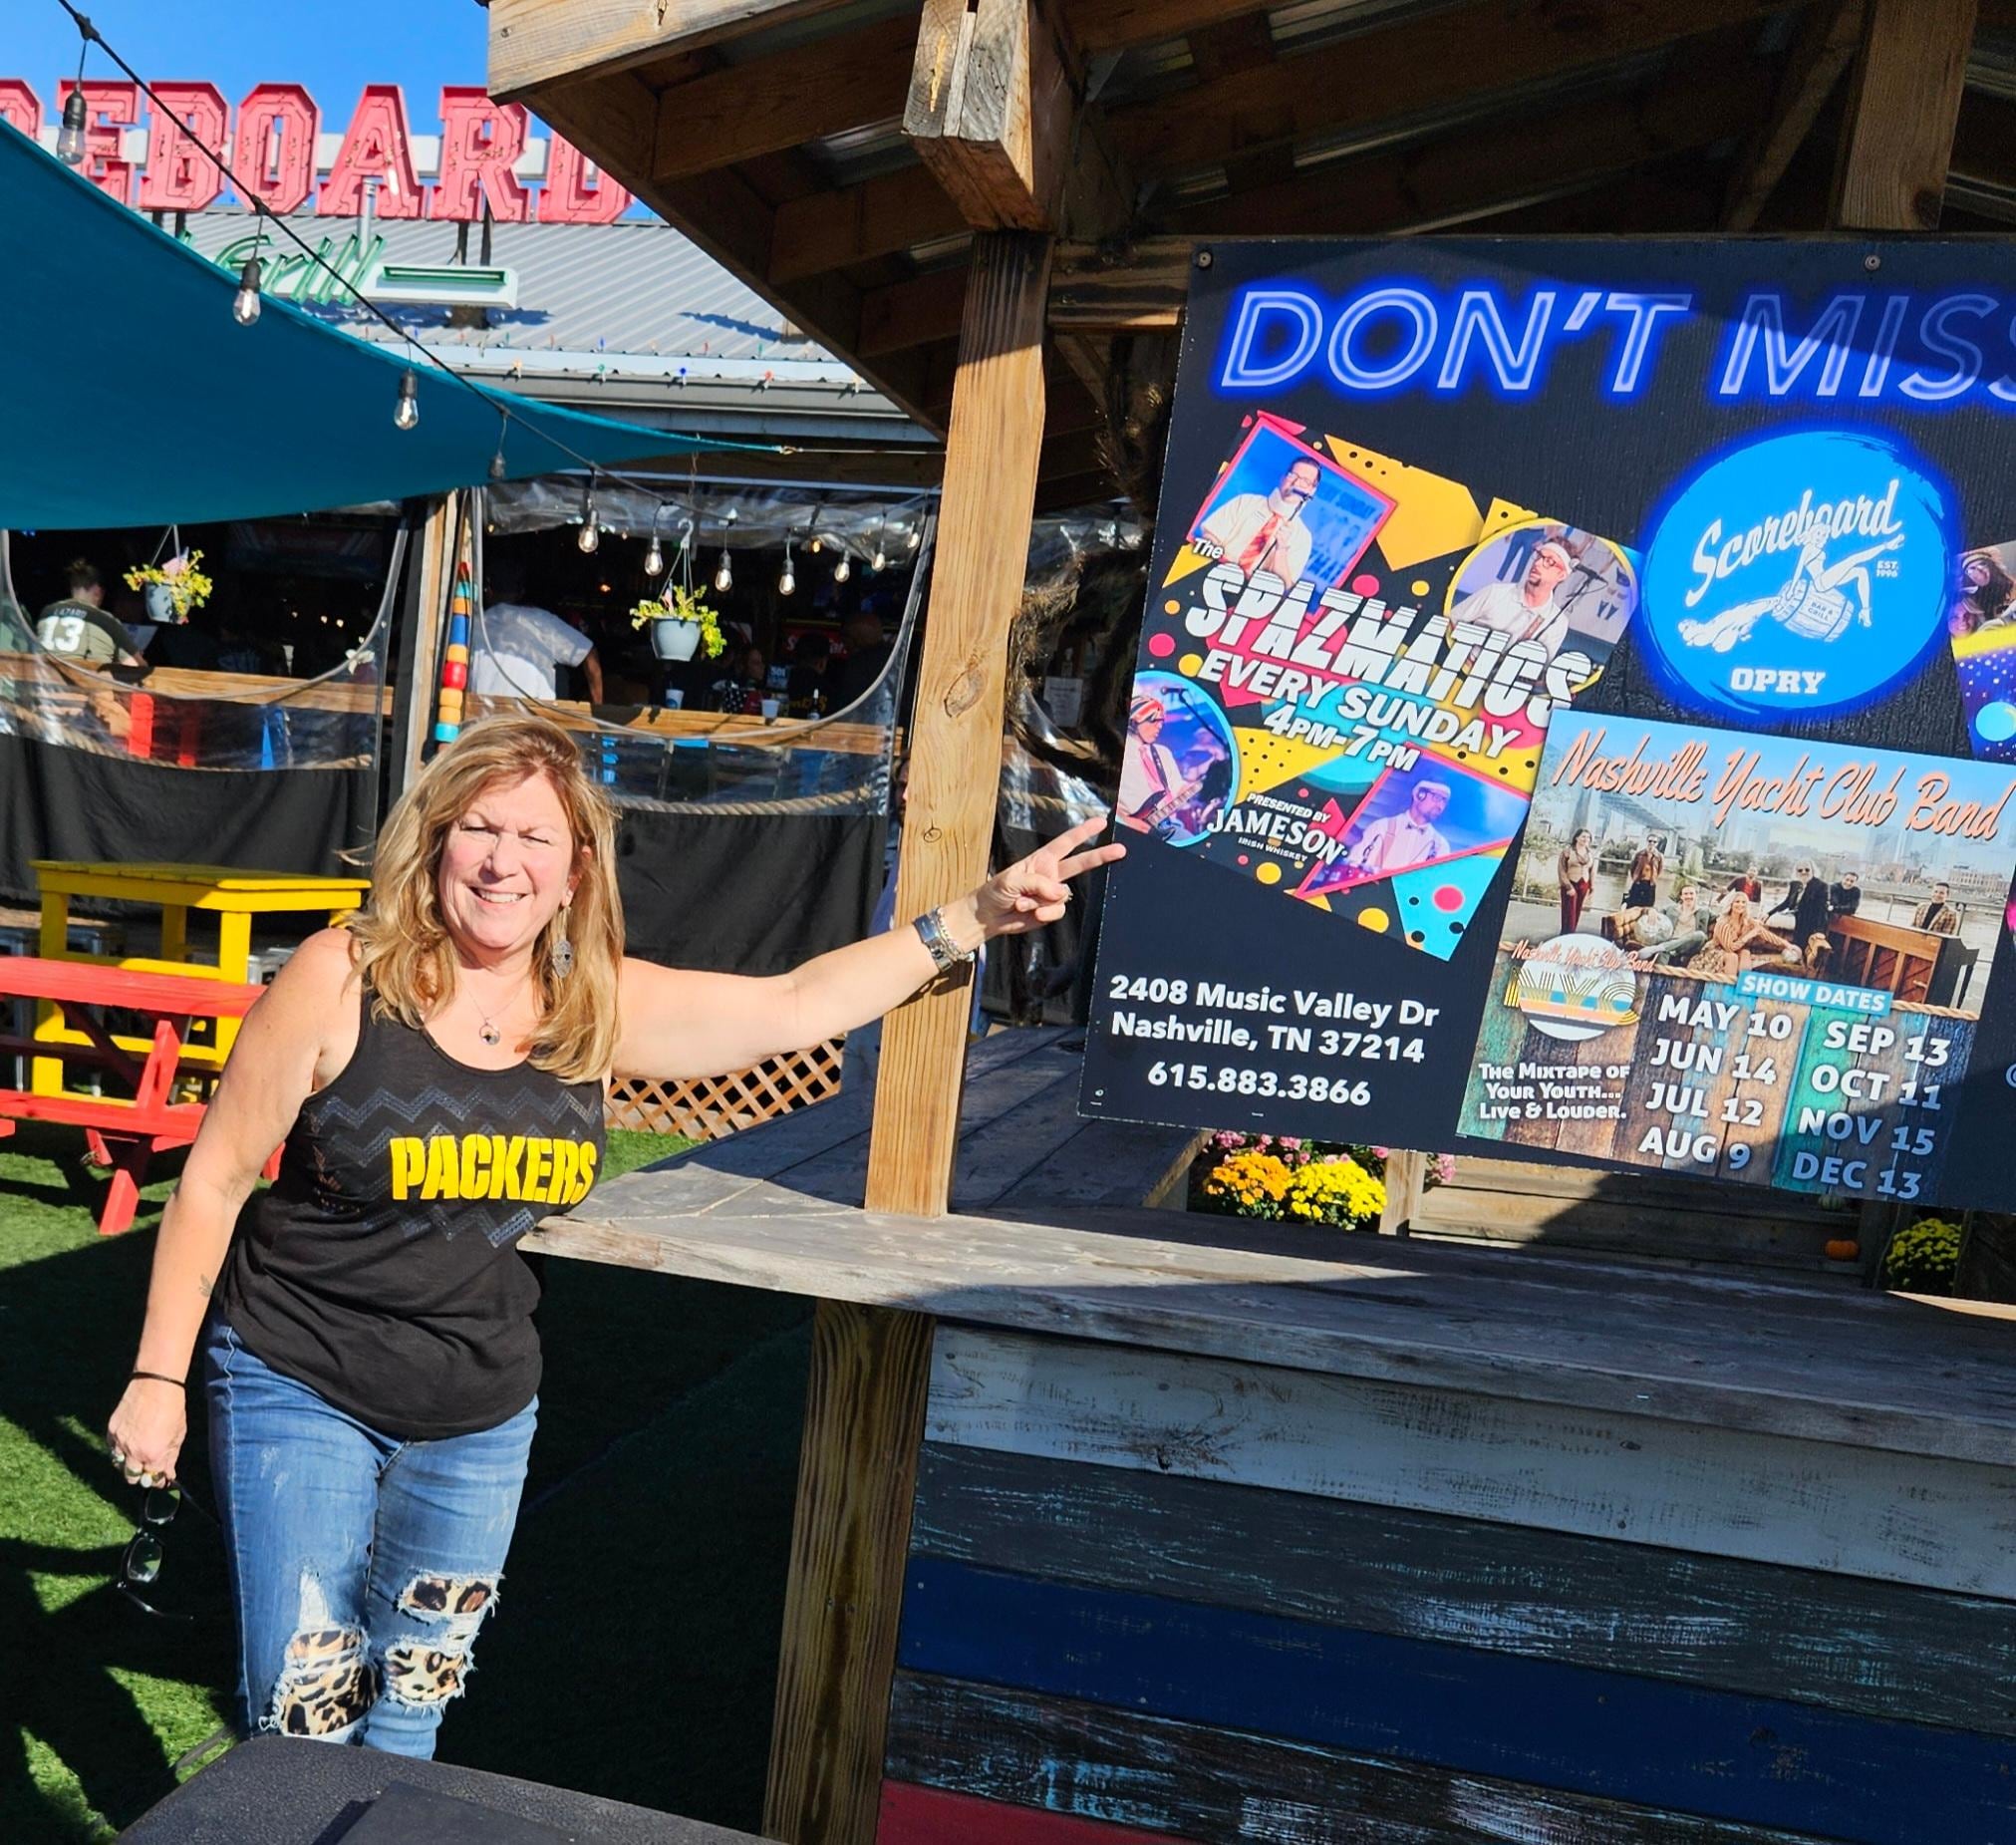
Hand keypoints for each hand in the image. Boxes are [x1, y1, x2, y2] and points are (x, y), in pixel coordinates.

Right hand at [106, 1378, 186, 1489]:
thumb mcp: (178, 1435)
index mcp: (154, 1455)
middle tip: (147, 1466)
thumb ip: (171, 1458)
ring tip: (137, 1454)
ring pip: (119, 1465)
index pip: (152, 1480)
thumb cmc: (172, 1408)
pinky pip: (112, 1449)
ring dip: (128, 1464)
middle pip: (132, 1478)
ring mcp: (120, 1443)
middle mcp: (134, 1453)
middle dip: (141, 1476)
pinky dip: (119, 1450)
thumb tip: (168, 1475)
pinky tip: (128, 1443)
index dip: (157, 1480)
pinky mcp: (111, 1432)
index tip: (159, 1477)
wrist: (155, 1385)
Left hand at [973, 816, 1126, 938]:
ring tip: (1022, 902)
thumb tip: (1060, 893)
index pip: (1066, 842)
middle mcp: (1051, 874)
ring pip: (1063, 895)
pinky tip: (1031, 913)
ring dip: (1042, 900)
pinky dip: (1045, 913)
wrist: (988, 916)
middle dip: (1101, 856)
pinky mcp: (1051, 911)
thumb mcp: (1013, 879)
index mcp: (1042, 859)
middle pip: (1081, 863)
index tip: (1102, 822)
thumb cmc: (996, 891)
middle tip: (1121, 850)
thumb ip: (1038, 882)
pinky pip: (1058, 911)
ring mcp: (1052, 893)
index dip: (1084, 832)